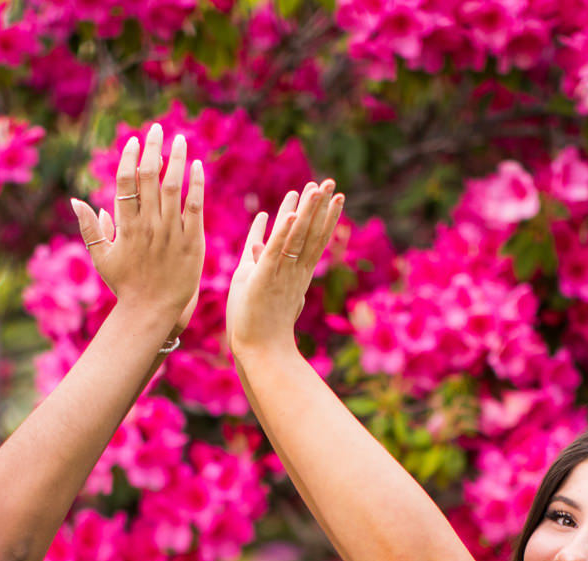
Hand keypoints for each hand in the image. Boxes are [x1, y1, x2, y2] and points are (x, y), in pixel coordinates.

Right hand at [70, 124, 204, 338]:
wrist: (152, 311)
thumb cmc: (125, 285)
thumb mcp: (101, 258)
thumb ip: (90, 227)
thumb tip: (76, 201)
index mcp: (126, 226)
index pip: (126, 182)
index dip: (130, 158)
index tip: (135, 141)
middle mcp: (149, 225)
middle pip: (150, 178)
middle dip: (153, 150)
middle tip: (156, 129)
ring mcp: (171, 232)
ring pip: (173, 188)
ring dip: (176, 160)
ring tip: (179, 139)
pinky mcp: (192, 242)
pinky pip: (195, 208)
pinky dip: (196, 186)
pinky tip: (196, 166)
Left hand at [226, 180, 344, 358]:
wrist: (261, 352)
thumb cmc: (258, 325)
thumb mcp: (257, 284)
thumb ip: (260, 261)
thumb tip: (257, 243)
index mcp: (295, 272)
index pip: (311, 238)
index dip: (321, 216)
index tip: (329, 195)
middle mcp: (294, 271)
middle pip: (311, 232)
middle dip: (321, 206)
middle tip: (331, 181)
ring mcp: (282, 274)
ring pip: (298, 238)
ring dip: (308, 211)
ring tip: (318, 186)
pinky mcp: (266, 279)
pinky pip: (277, 252)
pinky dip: (284, 232)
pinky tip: (292, 212)